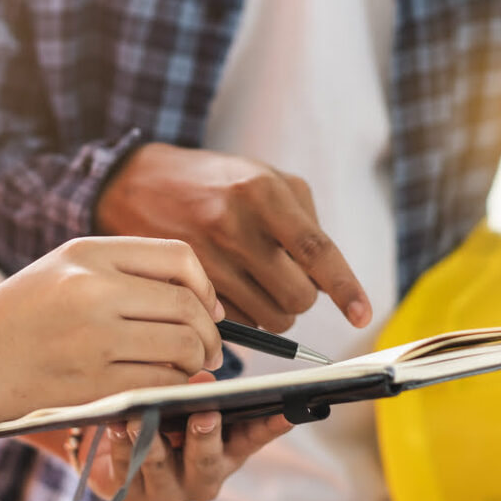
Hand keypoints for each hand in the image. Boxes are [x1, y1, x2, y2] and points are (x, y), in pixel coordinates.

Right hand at [0, 236, 224, 430]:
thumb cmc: (15, 317)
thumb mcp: (62, 271)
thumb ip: (124, 273)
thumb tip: (199, 301)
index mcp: (88, 252)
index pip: (178, 256)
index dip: (205, 286)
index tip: (209, 309)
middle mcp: (92, 287)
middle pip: (187, 305)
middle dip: (210, 333)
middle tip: (210, 350)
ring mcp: (92, 336)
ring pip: (181, 346)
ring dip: (197, 362)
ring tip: (192, 369)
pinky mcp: (89, 383)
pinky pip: (160, 382)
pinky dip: (175, 387)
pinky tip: (167, 388)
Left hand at [83, 372, 292, 500]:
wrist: (116, 455)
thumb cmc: (162, 422)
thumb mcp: (186, 404)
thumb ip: (197, 392)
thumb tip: (203, 380)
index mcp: (226, 452)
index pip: (253, 438)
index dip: (270, 426)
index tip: (286, 410)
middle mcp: (203, 478)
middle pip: (208, 462)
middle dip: (206, 437)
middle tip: (204, 414)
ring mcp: (168, 492)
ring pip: (162, 468)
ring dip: (153, 442)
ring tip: (141, 419)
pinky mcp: (132, 496)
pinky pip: (125, 469)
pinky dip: (120, 445)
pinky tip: (116, 426)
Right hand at [96, 143, 371, 330]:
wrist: (138, 184)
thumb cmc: (215, 183)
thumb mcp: (265, 178)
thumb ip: (305, 222)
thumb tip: (327, 282)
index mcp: (262, 191)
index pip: (315, 250)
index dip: (345, 287)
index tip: (363, 316)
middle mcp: (233, 224)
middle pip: (296, 298)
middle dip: (302, 300)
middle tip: (289, 282)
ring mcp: (205, 257)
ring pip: (269, 318)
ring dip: (275, 311)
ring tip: (257, 282)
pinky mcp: (186, 284)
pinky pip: (237, 322)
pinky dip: (244, 314)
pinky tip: (230, 287)